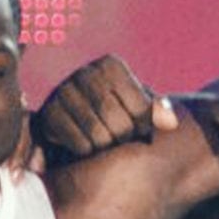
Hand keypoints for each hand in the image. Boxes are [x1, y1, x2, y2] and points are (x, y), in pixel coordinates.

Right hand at [32, 54, 179, 160]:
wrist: (80, 120)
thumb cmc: (118, 114)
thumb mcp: (141, 109)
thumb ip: (159, 112)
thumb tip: (169, 120)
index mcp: (111, 67)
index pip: (139, 107)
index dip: (144, 128)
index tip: (142, 134)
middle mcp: (85, 74)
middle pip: (117, 121)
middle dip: (124, 139)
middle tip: (123, 144)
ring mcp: (63, 92)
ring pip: (96, 134)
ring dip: (106, 147)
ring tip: (108, 145)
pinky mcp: (49, 114)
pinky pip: (77, 143)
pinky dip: (88, 151)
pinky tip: (89, 147)